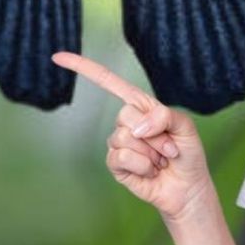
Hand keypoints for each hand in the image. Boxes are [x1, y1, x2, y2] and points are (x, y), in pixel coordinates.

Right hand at [52, 52, 213, 221]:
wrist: (187, 187)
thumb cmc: (187, 154)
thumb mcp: (184, 126)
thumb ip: (164, 116)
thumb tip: (136, 127)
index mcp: (140, 106)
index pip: (108, 82)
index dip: (84, 68)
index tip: (57, 57)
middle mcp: (126, 122)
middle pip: (125, 114)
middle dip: (155, 134)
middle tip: (169, 148)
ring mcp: (118, 143)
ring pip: (125, 138)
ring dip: (151, 153)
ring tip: (160, 161)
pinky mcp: (116, 165)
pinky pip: (122, 157)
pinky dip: (142, 166)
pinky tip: (150, 171)